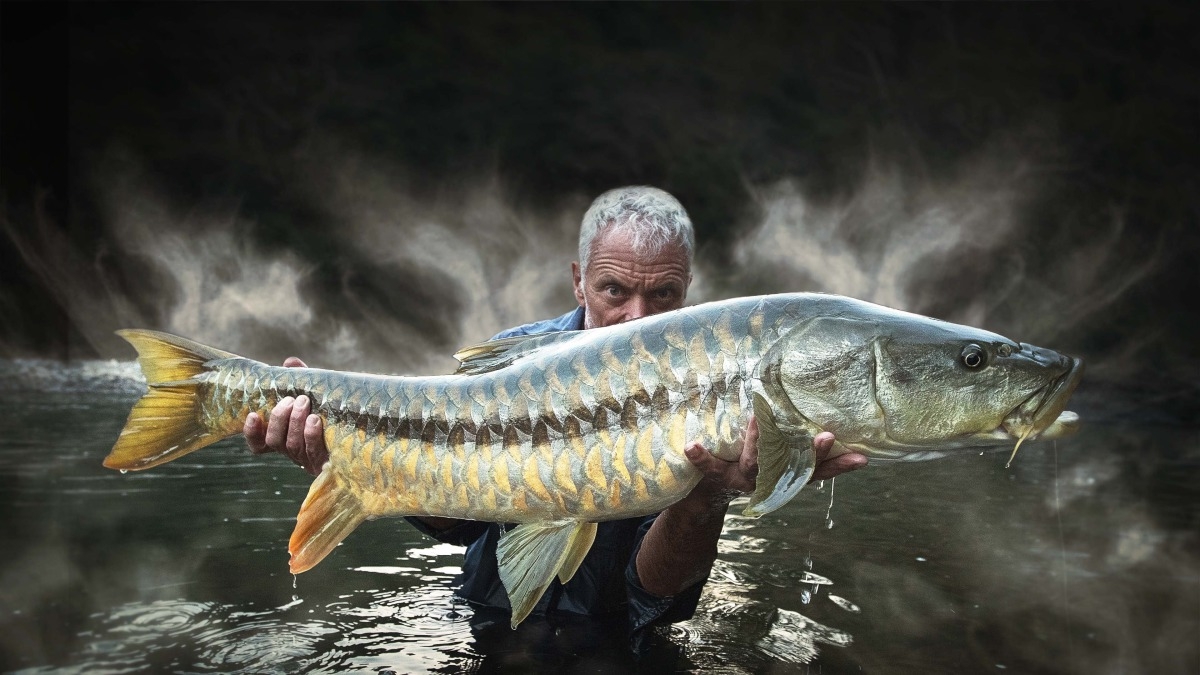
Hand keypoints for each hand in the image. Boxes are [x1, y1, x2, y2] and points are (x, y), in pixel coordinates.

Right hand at [243, 357, 328, 475]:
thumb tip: (290, 362)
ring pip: (292, 446)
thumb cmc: (334, 410)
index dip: (252, 433)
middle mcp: (294, 451)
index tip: (252, 415)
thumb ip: (301, 380)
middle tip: (290, 399)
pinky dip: (311, 434)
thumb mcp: (316, 394)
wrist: (367, 430)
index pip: (259, 443)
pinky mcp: (327, 463)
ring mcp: (309, 459)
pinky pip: (314, 451)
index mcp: (286, 438)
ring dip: (295, 422)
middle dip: (279, 419)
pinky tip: (315, 419)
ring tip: (303, 402)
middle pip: (274, 441)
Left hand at [682, 416, 866, 501]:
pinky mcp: (719, 475)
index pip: (819, 471)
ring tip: (758, 419)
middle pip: (794, 469)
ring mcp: (746, 479)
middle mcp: (771, 480)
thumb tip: (839, 419)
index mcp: (789, 477)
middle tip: (828, 437)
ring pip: (756, 464)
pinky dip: (701, 458)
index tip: (860, 458)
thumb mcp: (783, 460)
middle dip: (811, 454)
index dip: (839, 466)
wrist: (716, 491)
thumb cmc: (757, 465)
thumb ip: (805, 445)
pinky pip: (711, 468)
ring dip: (759, 444)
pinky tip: (691, 447)